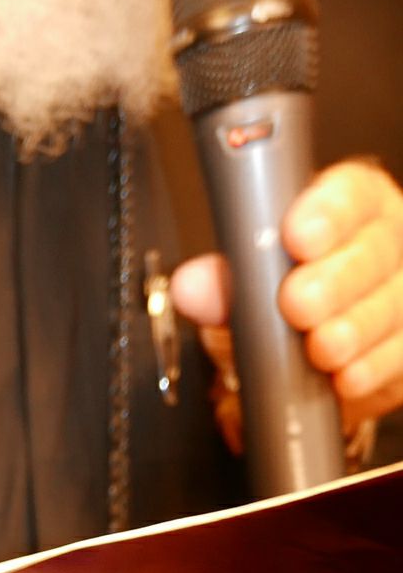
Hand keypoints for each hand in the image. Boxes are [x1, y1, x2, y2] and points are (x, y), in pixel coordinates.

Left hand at [173, 158, 402, 438]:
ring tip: (320, 347)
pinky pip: (400, 354)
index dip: (328, 212)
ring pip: (394, 301)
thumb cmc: (274, 314)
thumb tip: (191, 286)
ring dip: (354, 328)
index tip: (298, 236)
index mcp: (345, 211)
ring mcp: (400, 292)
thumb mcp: (240, 298)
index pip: (350, 194)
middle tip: (299, 303)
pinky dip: (371, 369)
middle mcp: (384, 243)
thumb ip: (222, 289)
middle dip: (336, 278)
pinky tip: (346, 378)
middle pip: (377, 248)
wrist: (295, 375)